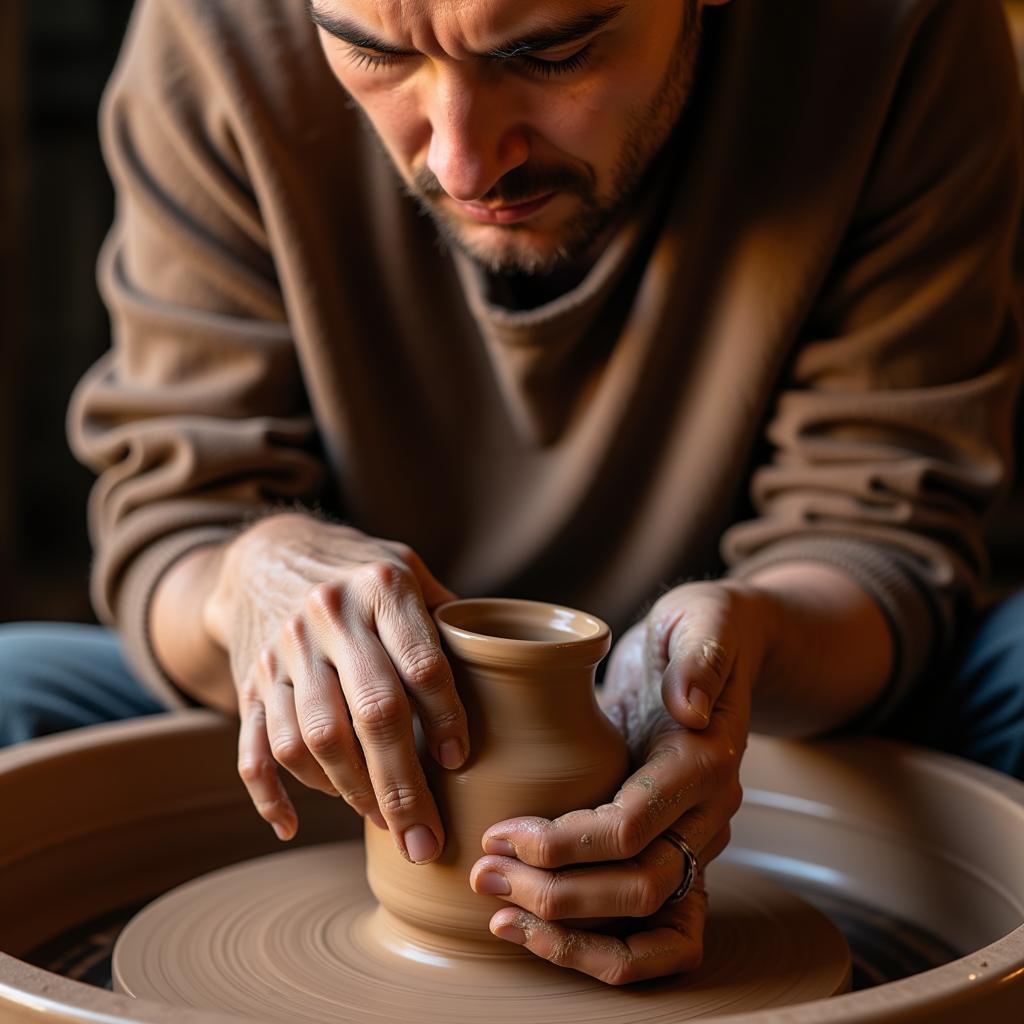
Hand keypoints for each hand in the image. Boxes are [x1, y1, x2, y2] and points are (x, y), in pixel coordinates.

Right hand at [204, 512, 467, 861]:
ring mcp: (282, 653)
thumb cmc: (359, 573)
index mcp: (381, 589)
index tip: (461, 762)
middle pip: (369, 713)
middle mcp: (328, 618)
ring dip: (348, 792)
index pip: (422, 664)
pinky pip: (252, 747)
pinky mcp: (248, 683)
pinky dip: (270, 792)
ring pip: (310, 740)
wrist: (266, 555)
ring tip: (382, 823)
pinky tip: (292, 825)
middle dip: (402, 786)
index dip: (446, 719)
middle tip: (425, 840)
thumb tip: (511, 668)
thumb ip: (448, 618)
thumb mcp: (408, 571)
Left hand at [469, 579, 766, 983]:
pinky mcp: (671, 847)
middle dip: (555, 894)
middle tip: (483, 875)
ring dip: (571, 934)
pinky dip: (592, 941)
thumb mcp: (705, 621)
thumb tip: (687, 705)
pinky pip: (647, 927)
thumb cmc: (704, 628)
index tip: (501, 832)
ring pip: (647, 923)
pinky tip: (530, 923)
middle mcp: (707, 814)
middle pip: (638, 888)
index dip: (563, 842)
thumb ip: (702, 657)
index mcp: (706, 763)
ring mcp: (693, 838)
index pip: (632, 827)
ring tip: (497, 915)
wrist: (724, 650)